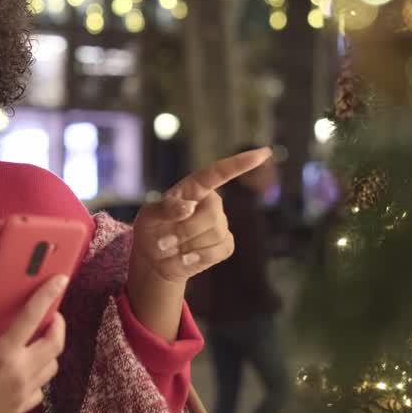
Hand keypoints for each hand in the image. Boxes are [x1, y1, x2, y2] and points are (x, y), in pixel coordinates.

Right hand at [0, 276, 67, 412]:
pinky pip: (40, 390)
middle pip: (54, 345)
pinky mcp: (18, 409)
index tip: (61, 280)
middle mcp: (20, 374)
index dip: (48, 296)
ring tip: (38, 340)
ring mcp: (22, 394)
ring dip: (50, 351)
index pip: (32, 318)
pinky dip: (39, 375)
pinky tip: (26, 369)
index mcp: (3, 354)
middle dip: (58, 326)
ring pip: (51, 368)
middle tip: (51, 314)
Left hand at [131, 147, 273, 282]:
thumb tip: (189, 207)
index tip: (264, 153)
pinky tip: (185, 258)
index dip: (240, 163)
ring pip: (214, 234)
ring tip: (171, 248)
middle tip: (162, 241)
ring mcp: (220, 223)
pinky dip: (198, 258)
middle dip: (184, 231)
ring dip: (187, 246)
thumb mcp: (147, 217)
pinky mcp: (225, 244)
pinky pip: (219, 250)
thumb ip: (164, 209)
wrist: (155, 259)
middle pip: (211, 216)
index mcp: (193, 188)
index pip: (217, 173)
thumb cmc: (151, 231)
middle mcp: (211, 202)